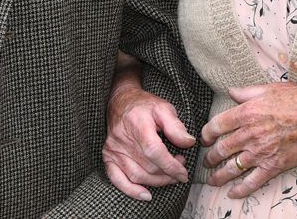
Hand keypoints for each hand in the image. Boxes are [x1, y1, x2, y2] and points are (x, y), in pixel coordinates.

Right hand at [103, 82, 195, 200]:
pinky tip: (146, 194)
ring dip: (157, 182)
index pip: (154, 151)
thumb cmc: (144, 106)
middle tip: (180, 168)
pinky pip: (117, 179)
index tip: (183, 172)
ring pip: (137, 176)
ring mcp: (113, 149)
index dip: (171, 166)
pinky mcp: (108, 156)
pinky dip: (131, 190)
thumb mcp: (163, 108)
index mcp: (137, 124)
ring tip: (169, 176)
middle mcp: (123, 138)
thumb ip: (176, 126)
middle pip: (148, 167)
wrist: (120, 102)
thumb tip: (189, 143)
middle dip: (168, 173)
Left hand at [201, 83, 296, 197]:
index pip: (216, 126)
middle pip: (221, 149)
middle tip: (207, 160)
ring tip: (212, 179)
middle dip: (210, 157)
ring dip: (219, 175)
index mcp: (246, 113)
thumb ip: (246, 92)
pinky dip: (240, 189)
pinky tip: (232, 193)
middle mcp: (249, 134)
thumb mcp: (269, 89)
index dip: (207, 134)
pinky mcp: (273, 166)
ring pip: (232, 168)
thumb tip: (231, 91)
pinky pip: (252, 182)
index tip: (205, 138)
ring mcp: (260, 152)